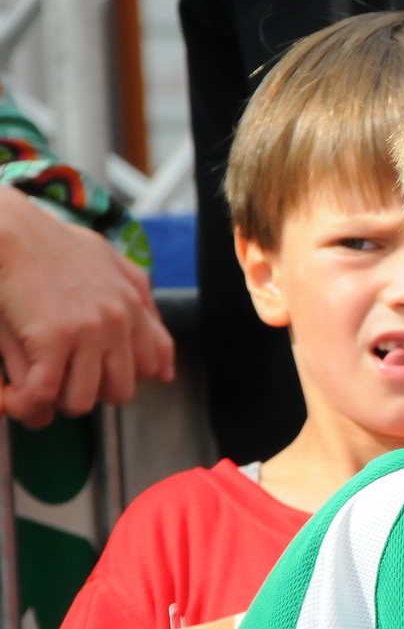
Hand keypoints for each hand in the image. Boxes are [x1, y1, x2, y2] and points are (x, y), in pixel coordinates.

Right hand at [0, 184, 173, 425]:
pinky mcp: (54, 337)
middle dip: (86, 392)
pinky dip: (24, 403)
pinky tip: (11, 397)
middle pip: (118, 392)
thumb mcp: (108, 263)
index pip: (150, 367)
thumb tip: (164, 370)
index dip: (114, 376)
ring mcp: (89, 331)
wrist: (5, 225)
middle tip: (55, 380)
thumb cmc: (47, 243)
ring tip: (29, 389)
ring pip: (82, 401)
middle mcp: (119, 321)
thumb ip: (140, 304)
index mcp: (133, 307)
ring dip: (53, 403)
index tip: (85, 371)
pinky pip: (44, 394)